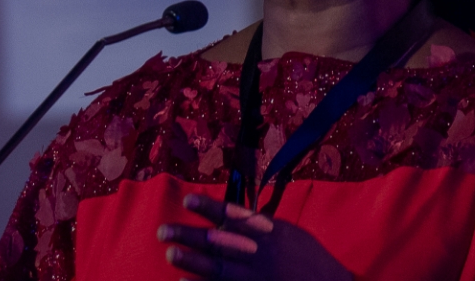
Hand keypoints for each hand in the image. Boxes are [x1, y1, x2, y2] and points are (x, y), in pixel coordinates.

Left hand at [157, 193, 354, 280]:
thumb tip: (231, 217)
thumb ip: (262, 227)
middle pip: (220, 242)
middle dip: (190, 235)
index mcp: (271, 234)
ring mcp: (258, 277)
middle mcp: (262, 254)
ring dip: (192, 260)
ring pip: (219, 267)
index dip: (210, 207)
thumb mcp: (290, 235)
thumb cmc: (310, 261)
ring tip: (170, 253)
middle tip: (163, 231)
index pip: (235, 217)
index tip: (187, 200)